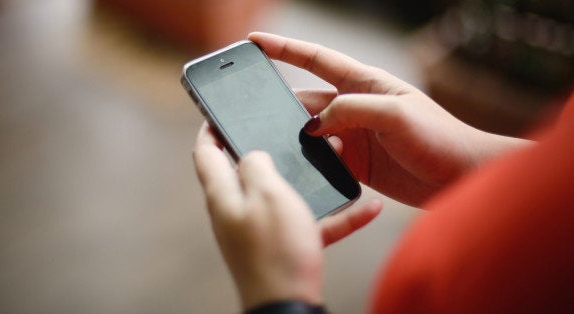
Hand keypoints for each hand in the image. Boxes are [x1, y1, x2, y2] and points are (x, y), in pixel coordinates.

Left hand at [193, 123, 380, 308]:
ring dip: (313, 180)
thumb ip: (256, 164)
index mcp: (225, 194)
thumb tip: (251, 154)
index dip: (210, 128)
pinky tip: (368, 208)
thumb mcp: (266, 194)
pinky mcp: (285, 248)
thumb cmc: (275, 250)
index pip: (206, 153)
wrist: (289, 306)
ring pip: (287, 195)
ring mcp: (262, 231)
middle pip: (250, 171)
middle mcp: (239, 211)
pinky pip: (312, 224)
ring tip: (339, 160)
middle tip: (293, 132)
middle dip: (272, 149)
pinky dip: (337, 216)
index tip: (220, 113)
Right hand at [249, 32, 531, 205]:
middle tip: (249, 112)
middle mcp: (355, 106)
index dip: (284, 49)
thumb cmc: (440, 138)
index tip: (254, 43)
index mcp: (365, 83)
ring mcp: (354, 135)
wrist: (461, 177)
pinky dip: (310, 162)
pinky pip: (323, 159)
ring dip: (294, 139)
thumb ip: (351, 110)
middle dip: (279, 105)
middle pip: (306, 101)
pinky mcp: (357, 163)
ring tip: (271, 146)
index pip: (316, 60)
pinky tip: (298, 169)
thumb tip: (313, 125)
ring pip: (311, 133)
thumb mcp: (396, 114)